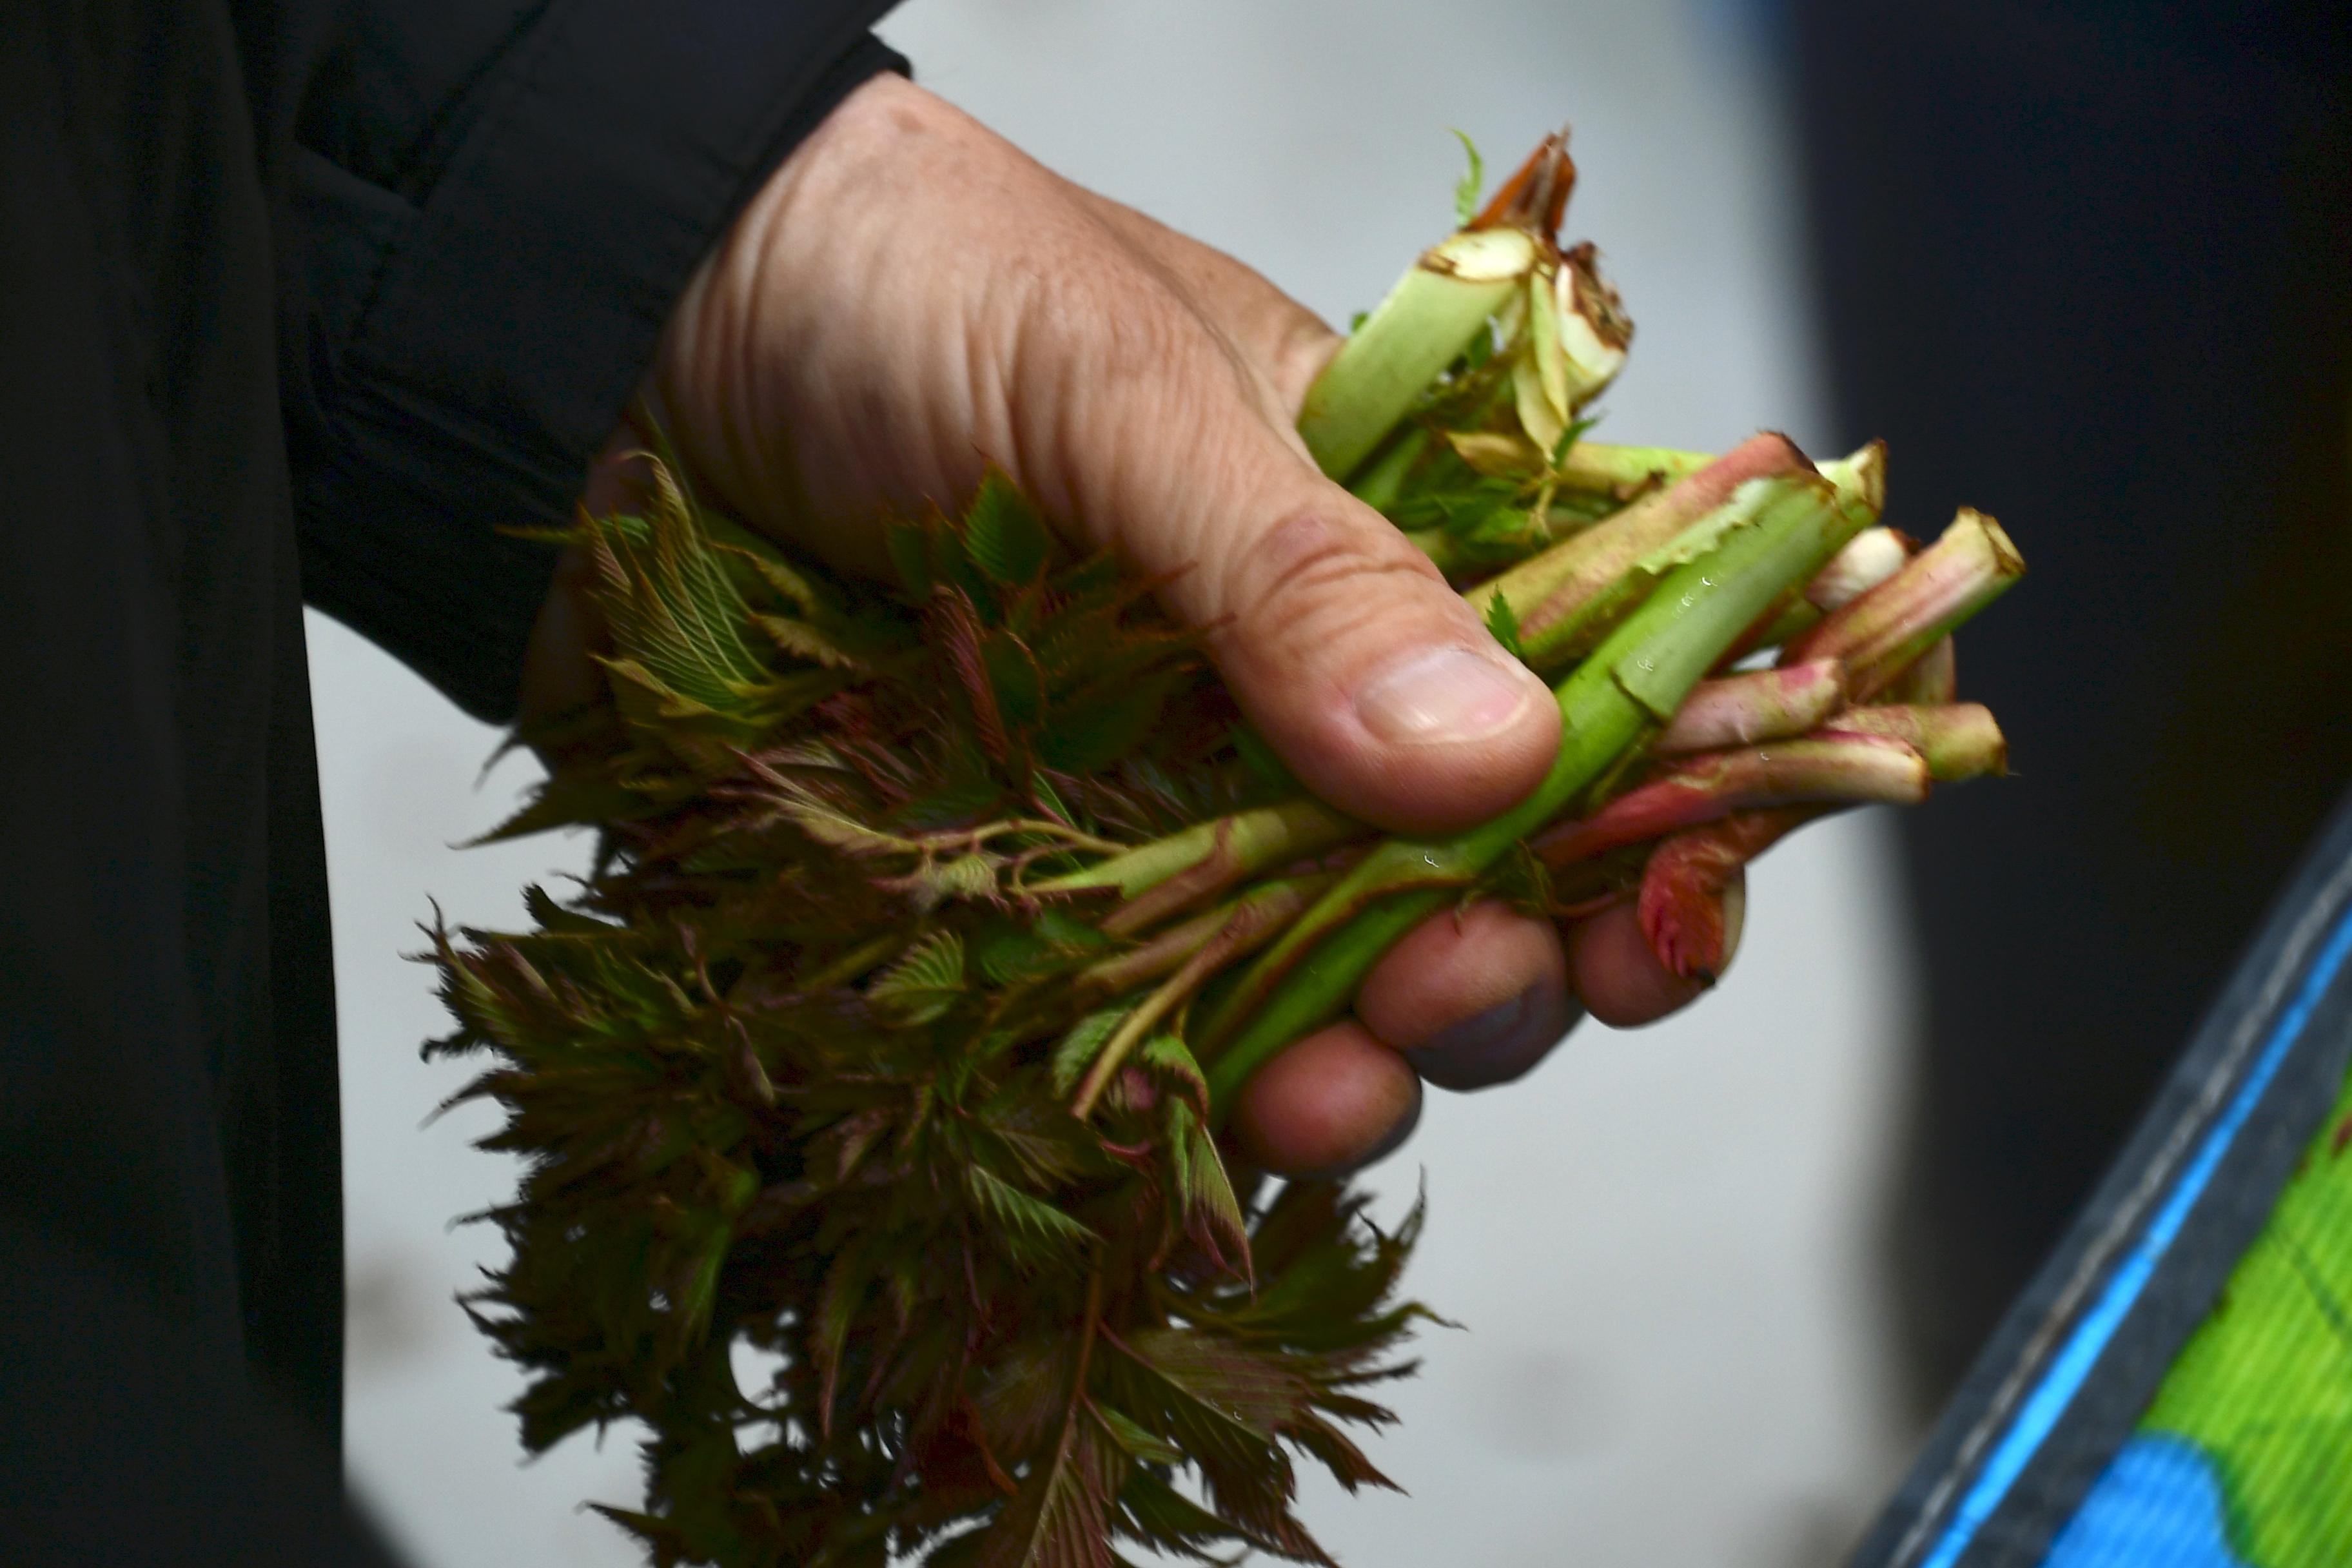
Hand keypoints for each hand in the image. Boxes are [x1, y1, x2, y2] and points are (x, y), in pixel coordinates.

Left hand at [524, 75, 1724, 1176]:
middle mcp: (1283, 681)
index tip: (1675, 900)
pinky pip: (1137, 1036)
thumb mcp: (1104, 390)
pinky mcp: (1016, 893)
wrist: (598, 340)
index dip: (1666, 796)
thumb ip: (1295, 574)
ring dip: (1365, 1064)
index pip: (1588, 674)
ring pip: (1319, 981)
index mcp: (1371, 523)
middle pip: (1474, 867)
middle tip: (1477, 988)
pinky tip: (1200, 1146)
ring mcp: (1155, 798)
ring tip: (1340, 1093)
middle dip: (1513, 960)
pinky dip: (1185, 1109)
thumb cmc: (879, 285)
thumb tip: (1497, 757)